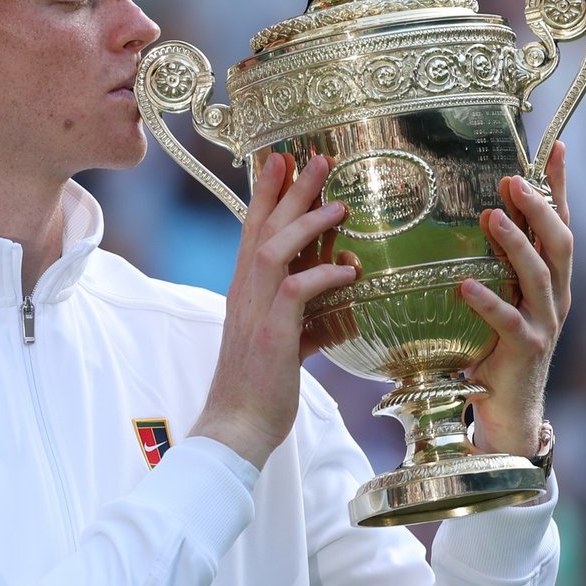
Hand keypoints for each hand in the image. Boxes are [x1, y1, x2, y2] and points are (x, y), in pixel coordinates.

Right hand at [190, 153, 356, 467]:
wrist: (236, 427)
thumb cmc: (262, 388)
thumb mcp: (288, 343)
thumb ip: (311, 317)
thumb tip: (344, 300)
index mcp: (244, 292)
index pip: (253, 231)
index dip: (268, 194)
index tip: (283, 161)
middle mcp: (244, 293)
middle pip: (264, 227)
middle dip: (290, 190)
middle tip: (315, 157)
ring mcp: (255, 312)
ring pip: (276, 249)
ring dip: (308, 222)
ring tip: (339, 204)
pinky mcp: (272, 335)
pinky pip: (297, 291)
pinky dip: (324, 275)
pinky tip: (349, 270)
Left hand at [461, 141, 572, 458]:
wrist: (509, 412)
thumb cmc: (496, 350)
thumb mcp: (500, 298)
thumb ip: (495, 263)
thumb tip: (474, 213)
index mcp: (553, 280)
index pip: (561, 223)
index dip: (560, 185)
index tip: (557, 145)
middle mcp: (556, 297)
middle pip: (560, 242)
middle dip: (540, 207)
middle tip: (512, 180)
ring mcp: (544, 324)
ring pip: (540, 276)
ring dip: (516, 244)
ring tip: (491, 217)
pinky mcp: (526, 351)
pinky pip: (508, 322)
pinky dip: (488, 302)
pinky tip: (464, 285)